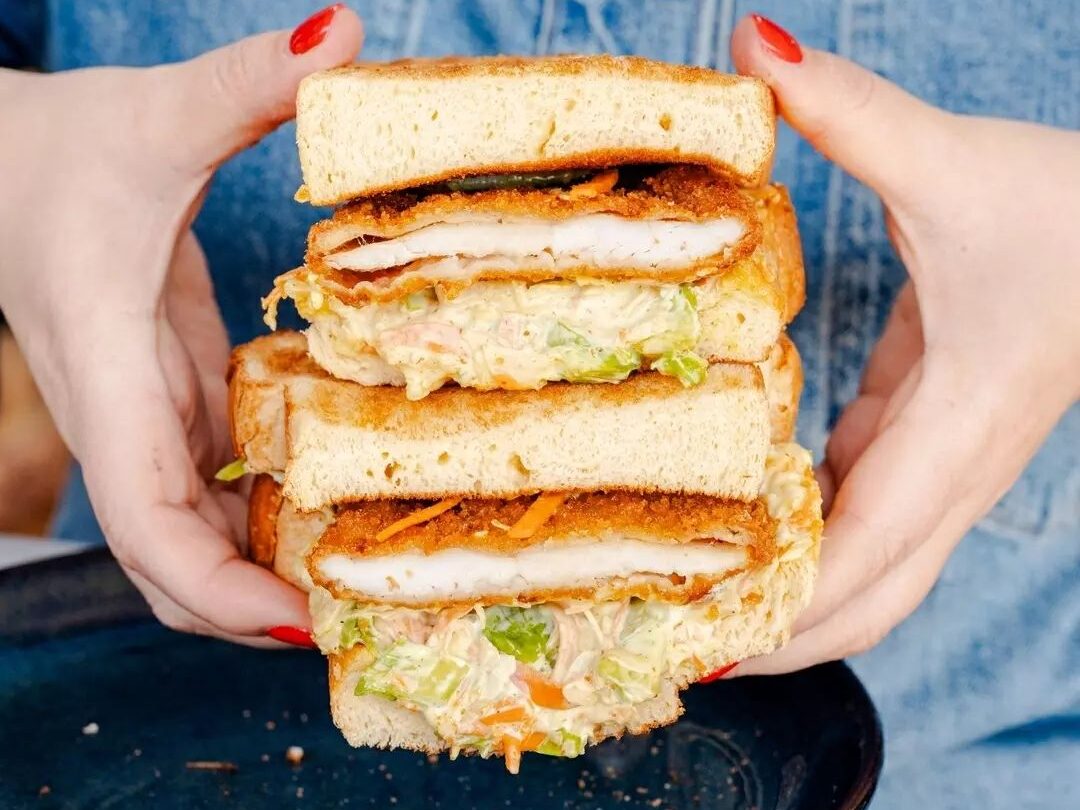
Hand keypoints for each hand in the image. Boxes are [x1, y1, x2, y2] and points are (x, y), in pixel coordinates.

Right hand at [0, 6, 363, 643]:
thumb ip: (246, 83)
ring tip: (357, 581)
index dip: (214, 589)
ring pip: (188, 535)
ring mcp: (147, 416)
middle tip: (350, 619)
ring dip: (258, 570)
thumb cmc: (58, 150)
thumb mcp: (160, 115)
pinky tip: (331, 511)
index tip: (294, 621)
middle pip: (168, 563)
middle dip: (244, 608)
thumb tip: (340, 29)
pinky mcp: (172, 398)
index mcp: (108, 369)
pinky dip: (261, 515)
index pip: (147, 519)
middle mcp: (124, 416)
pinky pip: (213, 487)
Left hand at [729, 14, 1079, 673]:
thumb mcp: (956, 163)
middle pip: (868, 600)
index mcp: (959, 431)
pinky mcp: (930, 429)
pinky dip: (807, 535)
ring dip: (792, 597)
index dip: (781, 618)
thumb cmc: (1074, 212)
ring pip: (870, 565)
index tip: (699, 650)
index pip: (862, 559)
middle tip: (677, 653)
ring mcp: (943, 459)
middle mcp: (952, 468)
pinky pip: (865, 508)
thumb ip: (853, 113)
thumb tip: (754, 44)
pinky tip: (744, 528)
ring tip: (697, 609)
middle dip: (780, 639)